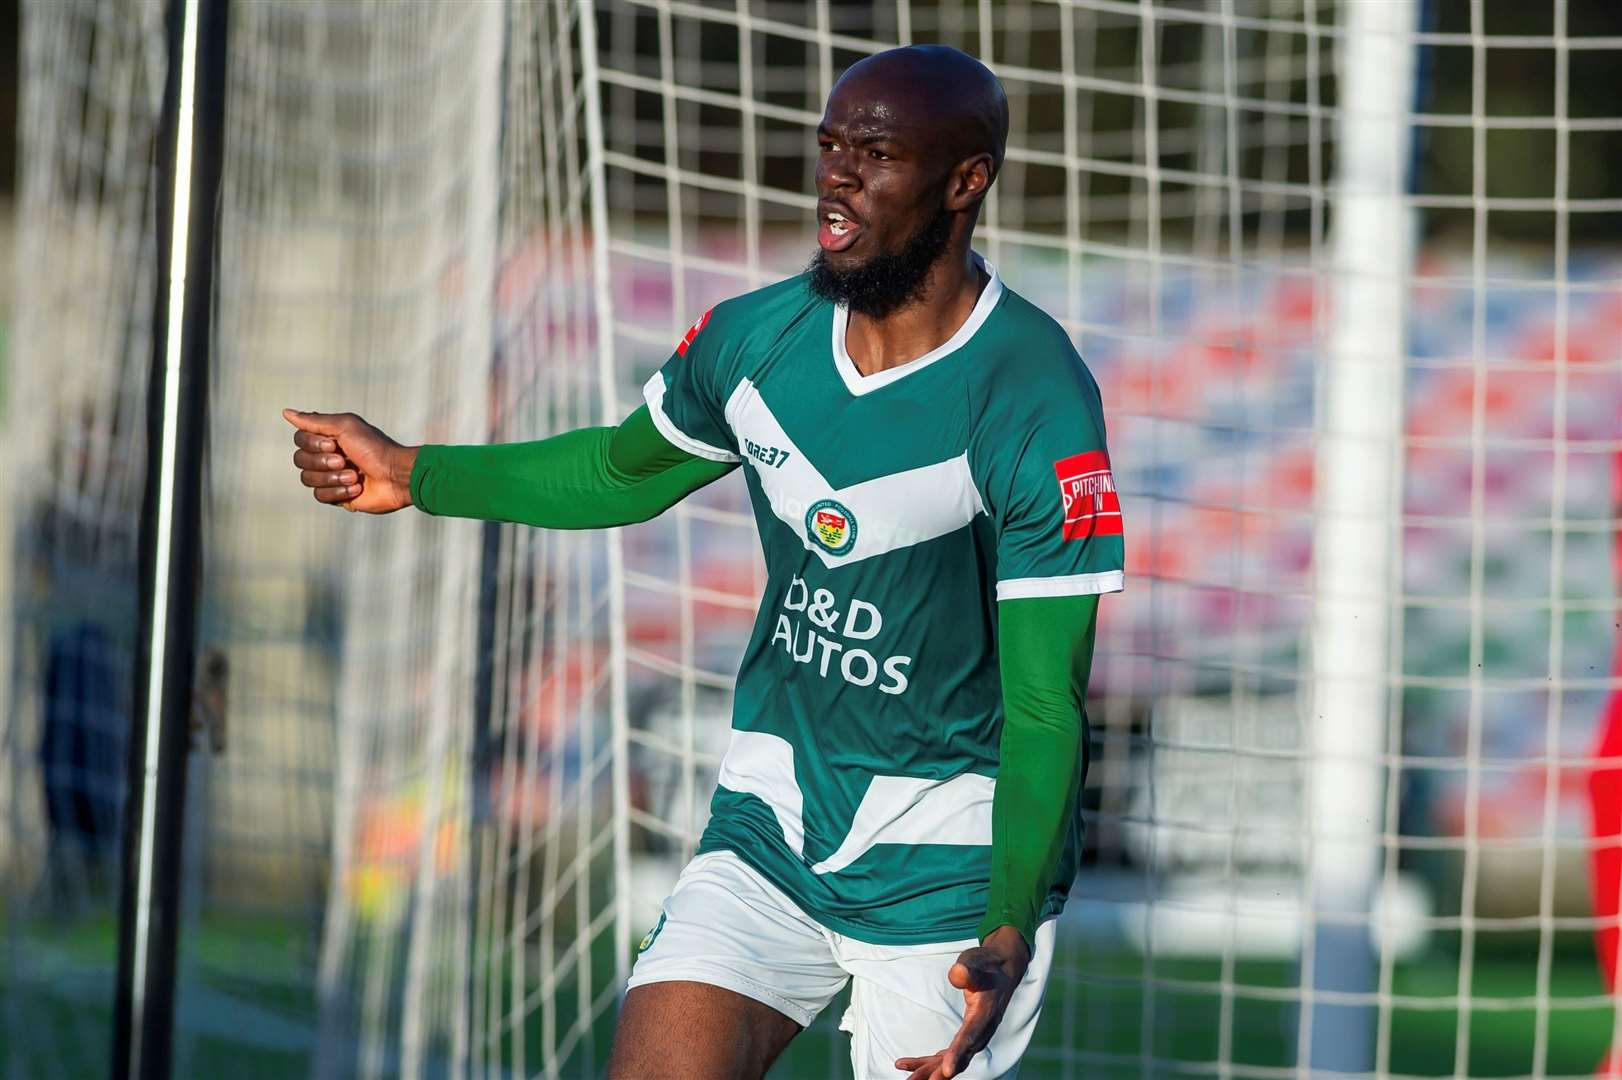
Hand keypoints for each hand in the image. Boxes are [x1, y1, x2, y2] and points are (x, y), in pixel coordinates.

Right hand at [283, 408, 416, 513]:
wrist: (396, 476)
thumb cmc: (374, 448)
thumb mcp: (346, 426)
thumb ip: (315, 421)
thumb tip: (286, 412)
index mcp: (328, 438)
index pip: (299, 439)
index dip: (313, 444)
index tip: (333, 444)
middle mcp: (326, 456)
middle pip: (299, 460)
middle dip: (322, 462)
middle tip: (344, 461)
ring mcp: (331, 477)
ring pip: (308, 479)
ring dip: (332, 478)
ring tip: (354, 477)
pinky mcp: (337, 496)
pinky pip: (320, 496)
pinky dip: (339, 492)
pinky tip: (357, 489)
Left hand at [895, 926, 1029, 1079]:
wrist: (1002, 970)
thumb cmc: (986, 965)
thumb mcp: (976, 961)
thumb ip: (968, 970)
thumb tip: (957, 975)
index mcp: (985, 1013)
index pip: (970, 1037)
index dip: (958, 1054)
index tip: (947, 1071)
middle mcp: (981, 1030)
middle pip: (959, 1057)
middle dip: (937, 1073)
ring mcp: (974, 1036)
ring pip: (951, 1059)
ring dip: (929, 1070)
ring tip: (906, 1077)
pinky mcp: (966, 1036)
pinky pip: (947, 1054)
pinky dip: (929, 1061)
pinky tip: (910, 1066)